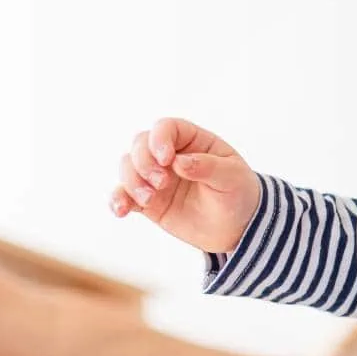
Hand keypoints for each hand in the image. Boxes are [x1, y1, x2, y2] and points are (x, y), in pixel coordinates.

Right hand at [109, 118, 263, 254]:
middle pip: (140, 145)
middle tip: (161, 183)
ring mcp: (155, 177)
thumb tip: (179, 162)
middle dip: (143, 162)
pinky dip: (119, 201)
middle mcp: (169, 155)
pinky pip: (125, 196)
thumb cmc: (238, 193)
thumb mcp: (232, 177)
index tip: (167, 160)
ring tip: (149, 200)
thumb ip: (207, 167)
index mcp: (191, 140)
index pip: (165, 128)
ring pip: (128, 168)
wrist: (237, 227)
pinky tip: (121, 211)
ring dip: (131, 181)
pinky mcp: (148, 201)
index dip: (159, 139)